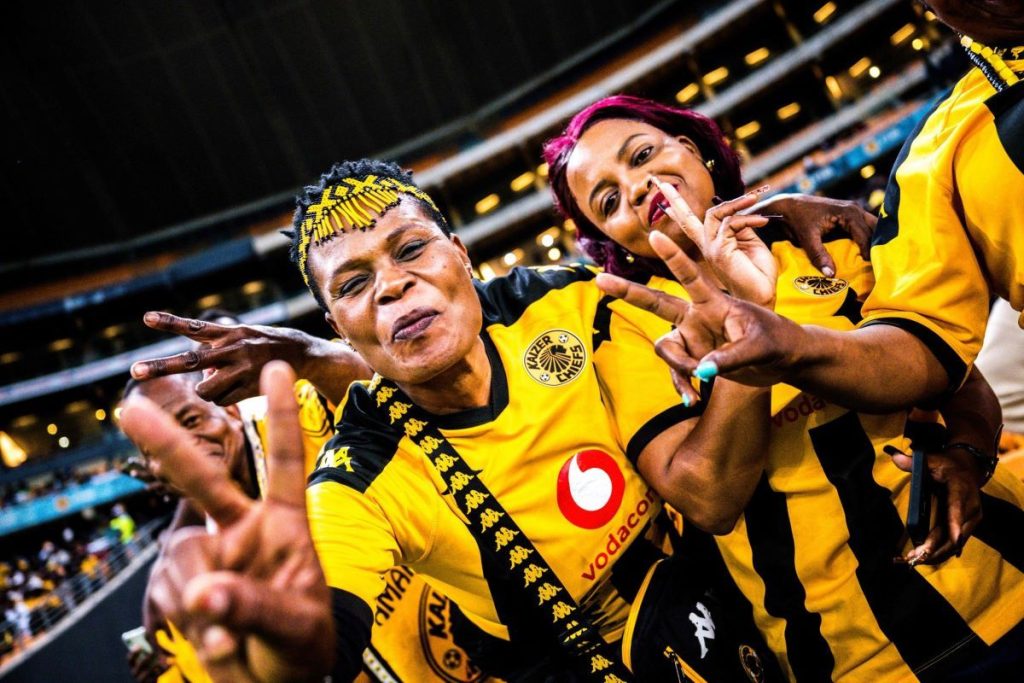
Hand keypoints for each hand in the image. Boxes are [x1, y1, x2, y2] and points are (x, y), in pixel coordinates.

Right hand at [121, 362, 333, 681]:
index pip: (286, 461)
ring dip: (198, 600)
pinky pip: (174, 592)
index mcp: (285, 524)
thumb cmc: (302, 644)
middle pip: (204, 481)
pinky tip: (220, 646)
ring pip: (182, 559)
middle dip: (168, 446)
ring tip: (233, 641)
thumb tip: (203, 592)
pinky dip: (193, 624)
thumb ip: (252, 606)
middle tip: (132, 406)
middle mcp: (245, 531)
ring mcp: (214, 557)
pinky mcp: (190, 586)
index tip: (279, 368)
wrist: (275, 682)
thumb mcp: (292, 626)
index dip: (281, 416)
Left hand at [130, 313, 316, 405]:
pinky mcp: (250, 387)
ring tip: (218, 384)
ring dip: (206, 390)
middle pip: (190, 361)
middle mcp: (232, 349)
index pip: (193, 327)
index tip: (146, 317)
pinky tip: (240, 388)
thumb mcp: (240, 336)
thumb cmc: (263, 343)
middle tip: (134, 371)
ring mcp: (241, 369)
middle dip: (161, 366)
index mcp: (227, 333)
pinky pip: (223, 400)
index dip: (170, 322)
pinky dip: (225, 397)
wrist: (301, 351)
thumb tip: (202, 379)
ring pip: (205, 390)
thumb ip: (216, 351)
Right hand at [596, 231, 772, 402]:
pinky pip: (677, 372)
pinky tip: (694, 400)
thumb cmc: (776, 343)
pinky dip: (684, 386)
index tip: (655, 235)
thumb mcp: (757, 349)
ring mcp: (693, 338)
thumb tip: (701, 372)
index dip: (672, 256)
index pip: (690, 276)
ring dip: (679, 369)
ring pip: (666, 349)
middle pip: (655, 302)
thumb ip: (729, 358)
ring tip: (700, 387)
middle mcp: (697, 317)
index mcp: (715, 303)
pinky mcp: (694, 358)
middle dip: (627, 292)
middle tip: (598, 279)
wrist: (784, 361)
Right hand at [653, 179, 775, 307]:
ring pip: (714, 214)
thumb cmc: (759, 275)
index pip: (690, 225)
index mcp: (712, 246)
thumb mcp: (752, 244)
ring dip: (736, 203)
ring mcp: (711, 249)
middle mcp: (707, 247)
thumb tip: (739, 210)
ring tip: (753, 199)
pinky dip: (749, 218)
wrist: (763, 297)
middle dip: (675, 201)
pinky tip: (762, 222)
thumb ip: (742, 227)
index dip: (679, 211)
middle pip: (686, 220)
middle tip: (663, 183)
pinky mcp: (719, 250)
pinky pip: (731, 223)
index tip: (666, 199)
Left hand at [754, 193, 876, 275]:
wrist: (789, 205)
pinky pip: (865, 228)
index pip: (866, 235)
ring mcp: (854, 211)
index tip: (873, 268)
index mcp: (848, 212)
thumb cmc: (797, 220)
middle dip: (879, 247)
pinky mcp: (850, 215)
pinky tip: (870, 253)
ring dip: (876, 242)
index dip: (870, 252)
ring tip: (878, 260)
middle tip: (881, 265)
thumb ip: (819, 255)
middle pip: (875, 230)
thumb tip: (831, 274)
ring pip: (873, 228)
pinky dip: (868, 239)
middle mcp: (855, 209)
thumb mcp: (807, 238)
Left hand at [887, 446, 983, 564]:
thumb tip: (895, 457)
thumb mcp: (931, 460)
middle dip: (937, 547)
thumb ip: (914, 462)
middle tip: (916, 556)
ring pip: (955, 543)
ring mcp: (971, 520)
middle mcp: (971, 508)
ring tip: (913, 561)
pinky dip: (939, 553)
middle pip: (955, 532)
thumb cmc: (945, 466)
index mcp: (962, 489)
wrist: (966, 470)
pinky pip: (954, 544)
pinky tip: (922, 560)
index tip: (954, 539)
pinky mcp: (966, 528)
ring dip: (935, 554)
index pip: (958, 508)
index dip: (956, 523)